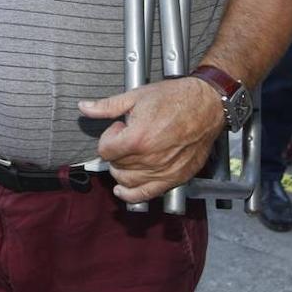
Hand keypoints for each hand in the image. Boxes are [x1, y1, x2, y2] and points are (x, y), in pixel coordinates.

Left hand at [78, 77, 223, 203]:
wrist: (207, 105)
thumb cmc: (175, 98)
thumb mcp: (136, 96)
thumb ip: (107, 106)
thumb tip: (84, 108)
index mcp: (137, 139)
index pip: (105, 151)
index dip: (108, 138)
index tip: (119, 128)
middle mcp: (149, 159)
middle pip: (116, 166)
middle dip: (116, 152)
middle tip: (128, 137)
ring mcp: (163, 171)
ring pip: (127, 181)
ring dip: (122, 170)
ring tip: (130, 155)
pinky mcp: (176, 178)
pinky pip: (147, 194)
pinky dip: (131, 195)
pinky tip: (123, 191)